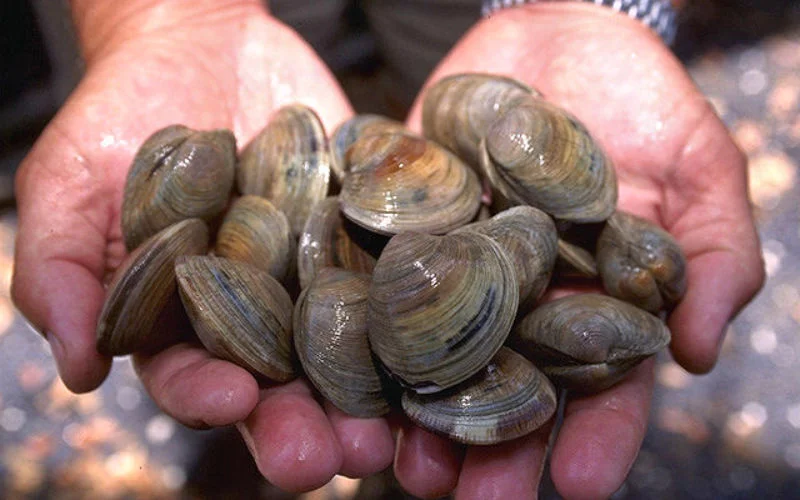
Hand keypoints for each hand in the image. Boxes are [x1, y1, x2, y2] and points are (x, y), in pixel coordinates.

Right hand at [12, 0, 394, 491]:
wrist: (200, 45)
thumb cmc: (122, 114)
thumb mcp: (71, 181)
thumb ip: (61, 270)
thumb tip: (77, 372)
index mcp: (181, 320)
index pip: (190, 376)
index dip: (206, 396)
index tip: (231, 399)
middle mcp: (255, 315)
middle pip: (280, 386)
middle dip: (303, 427)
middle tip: (333, 458)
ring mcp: (316, 279)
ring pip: (345, 353)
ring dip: (369, 398)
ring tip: (388, 431)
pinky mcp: (364, 240)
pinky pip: (393, 278)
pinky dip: (416, 311)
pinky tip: (442, 343)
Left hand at [400, 3, 764, 498]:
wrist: (555, 37)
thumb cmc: (642, 99)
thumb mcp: (697, 165)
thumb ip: (713, 251)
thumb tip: (700, 349)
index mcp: (597, 302)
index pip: (602, 386)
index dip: (596, 437)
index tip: (580, 486)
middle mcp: (524, 300)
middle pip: (510, 390)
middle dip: (494, 448)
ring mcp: (460, 270)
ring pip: (439, 357)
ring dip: (422, 413)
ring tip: (403, 464)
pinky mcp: (407, 230)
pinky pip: (382, 283)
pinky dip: (367, 327)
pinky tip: (349, 371)